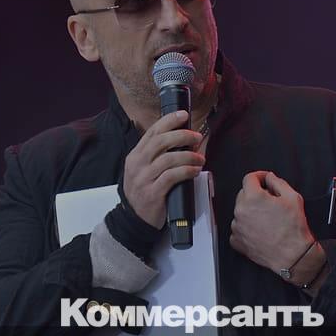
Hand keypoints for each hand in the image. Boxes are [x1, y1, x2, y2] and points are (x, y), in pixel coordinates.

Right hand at [122, 110, 204, 228]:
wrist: (134, 220)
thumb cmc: (144, 192)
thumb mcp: (144, 171)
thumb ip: (157, 156)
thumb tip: (182, 141)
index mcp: (135, 156)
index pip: (152, 132)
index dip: (169, 120)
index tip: (184, 115)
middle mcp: (137, 164)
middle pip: (161, 141)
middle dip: (182, 135)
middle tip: (197, 137)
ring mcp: (143, 179)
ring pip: (168, 158)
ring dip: (188, 156)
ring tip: (200, 158)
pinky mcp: (153, 193)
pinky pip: (172, 176)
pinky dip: (187, 171)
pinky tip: (195, 171)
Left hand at [230, 171, 324, 284]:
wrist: (293, 255)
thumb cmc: (293, 229)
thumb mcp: (293, 197)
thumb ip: (278, 182)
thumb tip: (269, 178)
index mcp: (253, 197)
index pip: (249, 178)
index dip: (259, 176)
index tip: (264, 180)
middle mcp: (241, 211)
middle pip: (243, 194)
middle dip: (255, 194)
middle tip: (270, 202)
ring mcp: (237, 227)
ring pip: (240, 211)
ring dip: (250, 211)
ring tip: (266, 219)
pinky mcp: (238, 241)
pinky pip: (238, 229)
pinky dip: (246, 228)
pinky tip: (259, 230)